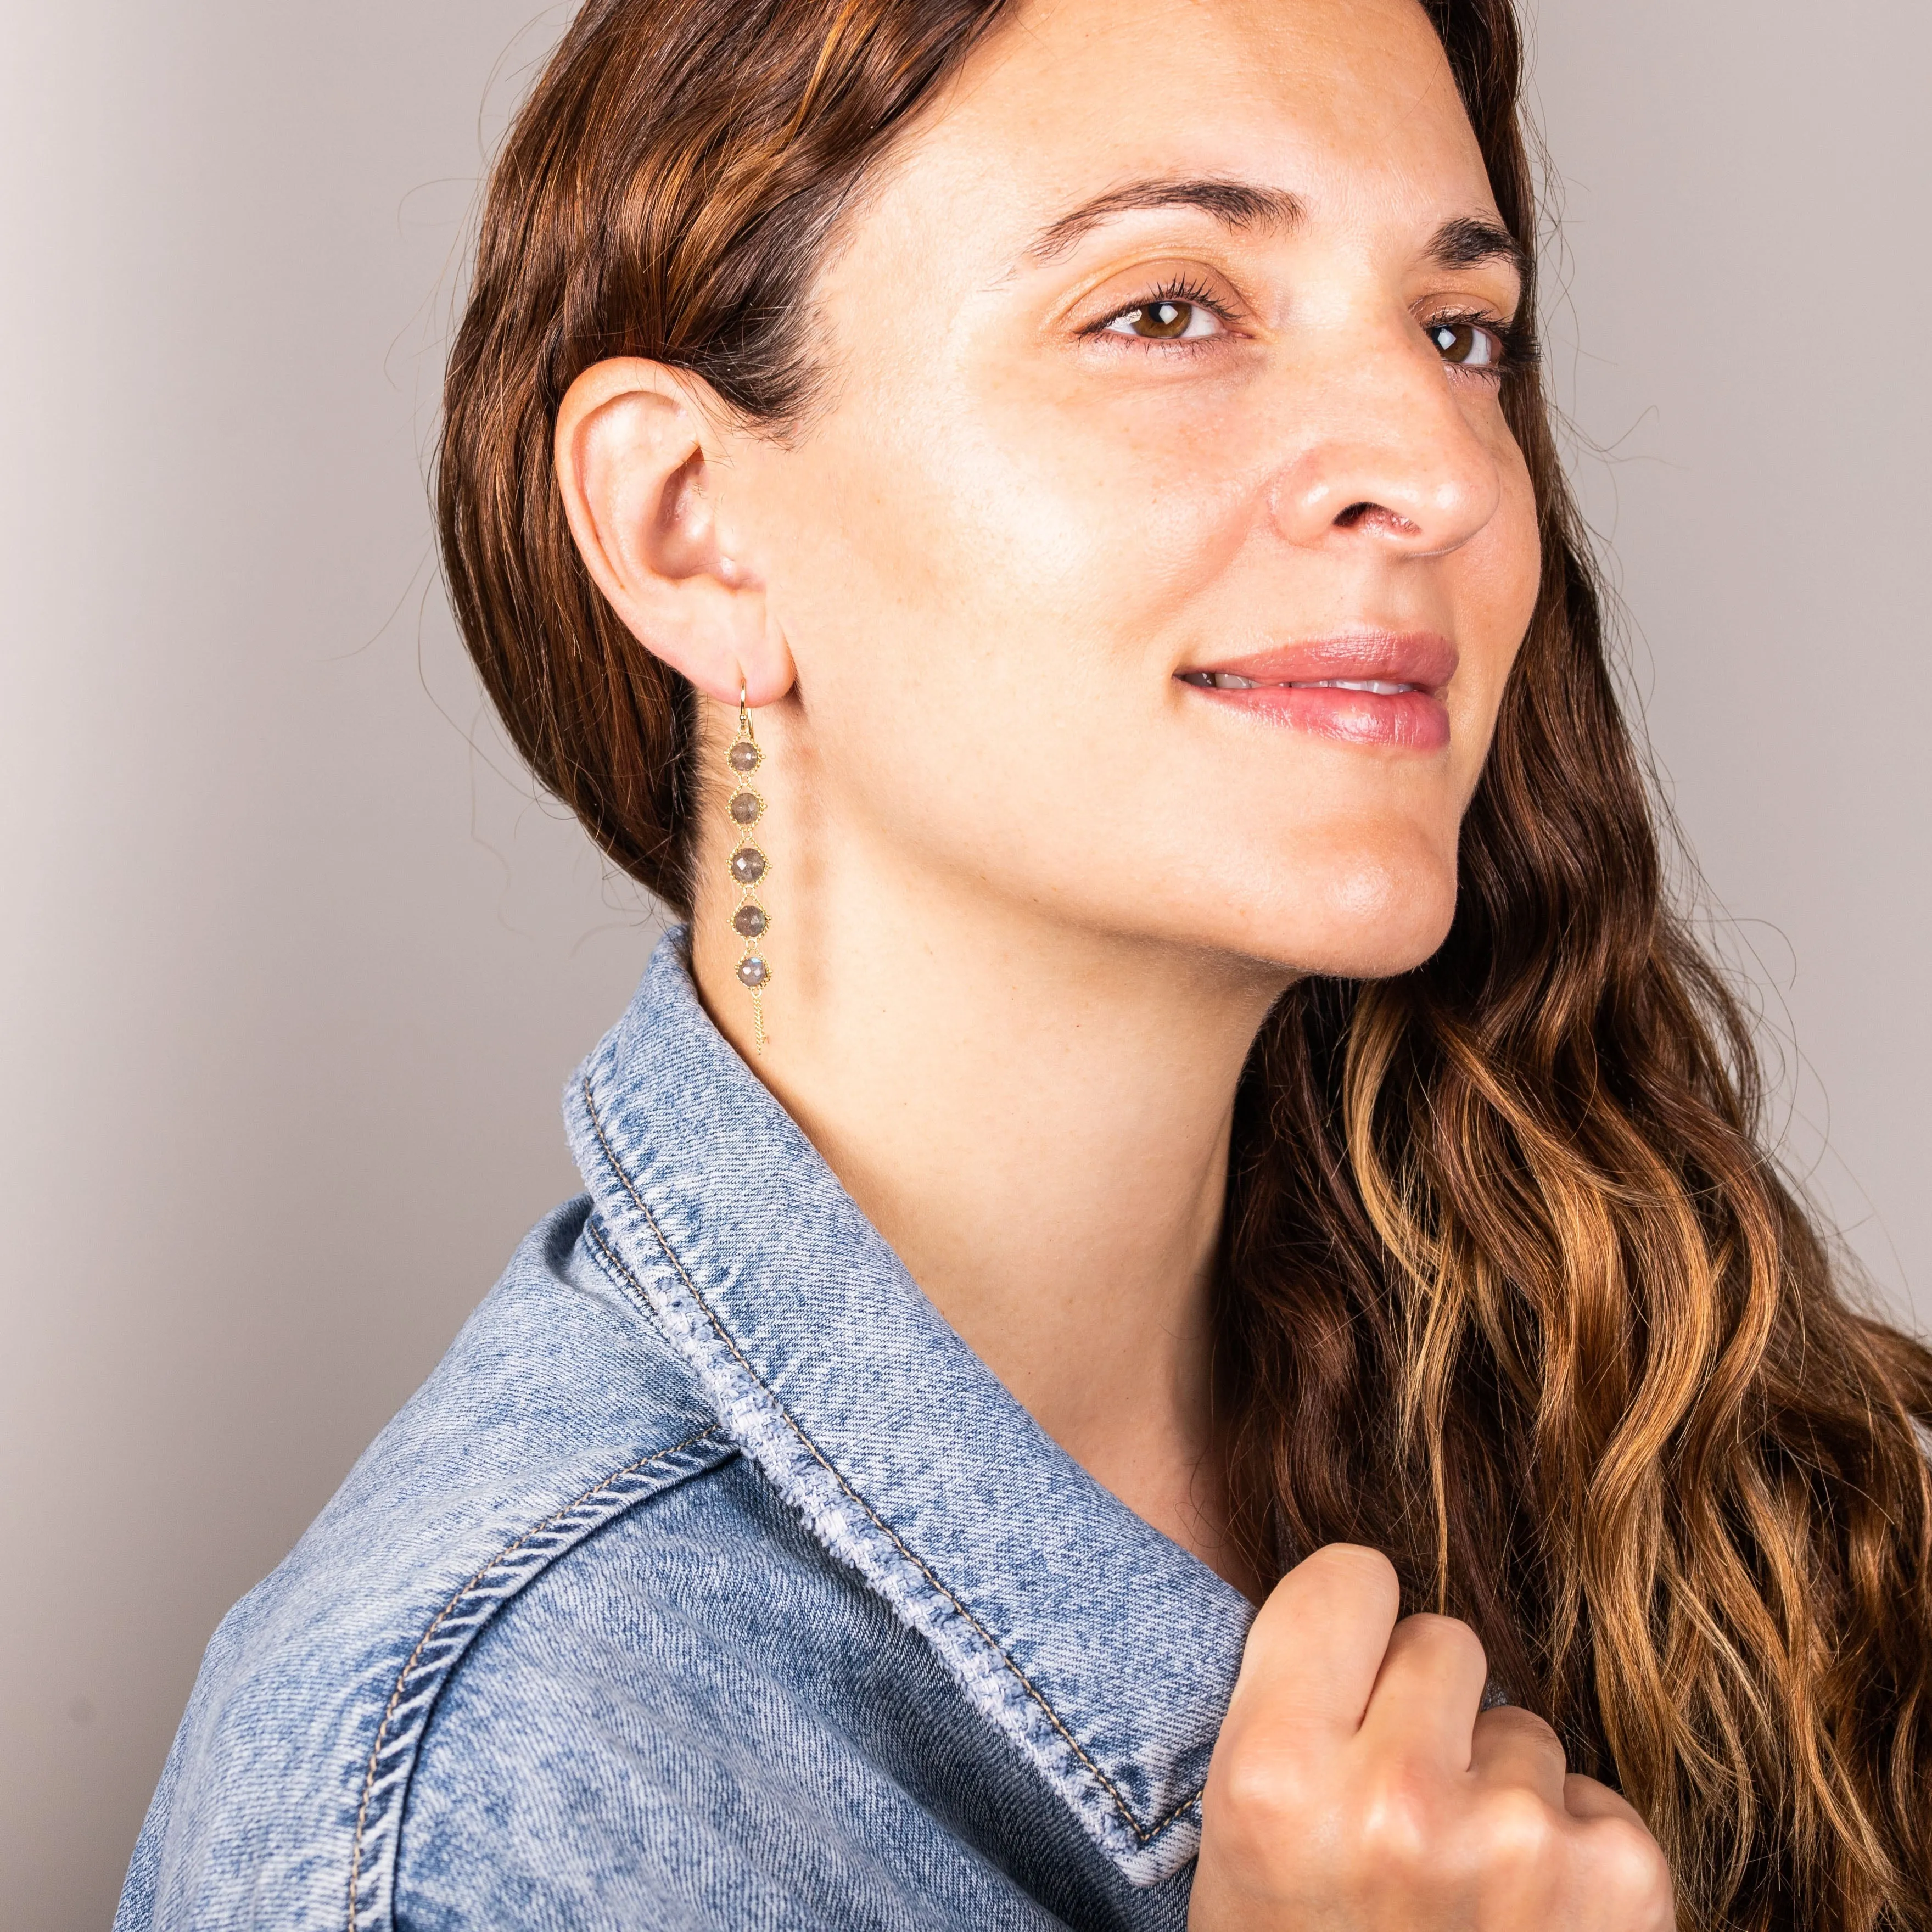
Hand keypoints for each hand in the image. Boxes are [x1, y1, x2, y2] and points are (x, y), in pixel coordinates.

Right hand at [1188, 1545, 1673, 1930]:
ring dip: (1501, 1790)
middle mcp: (1394, 1793)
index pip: (1347, 1579)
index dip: (1349, 1631)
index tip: (1344, 1688)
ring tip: (1464, 1899)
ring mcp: (1517, 1839)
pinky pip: (1595, 1798)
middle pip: (1442, 1641)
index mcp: (1272, 1777)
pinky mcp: (1620, 1881)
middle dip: (1428, 1713)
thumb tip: (1370, 1608)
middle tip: (1400, 1815)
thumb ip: (1293, 1715)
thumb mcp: (1242, 1855)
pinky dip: (1574, 1857)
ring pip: (1525, 1725)